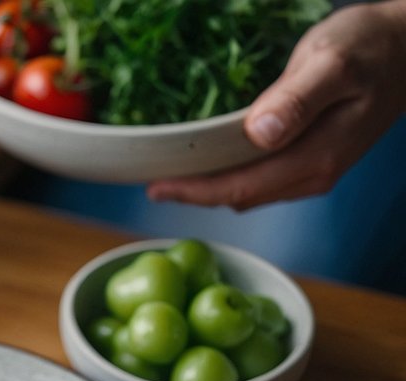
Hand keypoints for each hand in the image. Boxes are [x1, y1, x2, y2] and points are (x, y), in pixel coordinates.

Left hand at [147, 1, 405, 210]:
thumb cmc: (370, 46)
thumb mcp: (332, 62)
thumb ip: (297, 99)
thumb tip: (260, 133)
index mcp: (315, 158)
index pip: (239, 188)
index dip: (194, 192)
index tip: (154, 187)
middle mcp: (311, 175)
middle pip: (237, 196)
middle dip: (193, 194)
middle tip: (148, 181)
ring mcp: (311, 172)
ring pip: (246, 192)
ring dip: (207, 187)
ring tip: (168, 173)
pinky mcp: (309, 161)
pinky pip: (258, 179)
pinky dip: (227, 175)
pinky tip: (205, 161)